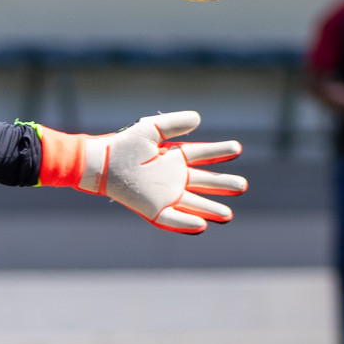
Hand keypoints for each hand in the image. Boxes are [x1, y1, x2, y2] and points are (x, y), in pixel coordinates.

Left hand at [40, 112, 245, 233]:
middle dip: (223, 184)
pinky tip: (202, 225)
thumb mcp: (150, 129)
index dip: (219, 152)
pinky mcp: (153, 209)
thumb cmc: (123, 145)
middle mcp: (173, 177)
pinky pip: (173, 219)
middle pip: (204, 183)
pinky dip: (187, 223)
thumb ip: (173, 124)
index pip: (202, 155)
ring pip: (194, 204)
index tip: (236, 148)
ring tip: (228, 214)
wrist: (101, 163)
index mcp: (174, 158)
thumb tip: (198, 118)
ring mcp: (165, 195)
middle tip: (242, 185)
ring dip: (211, 209)